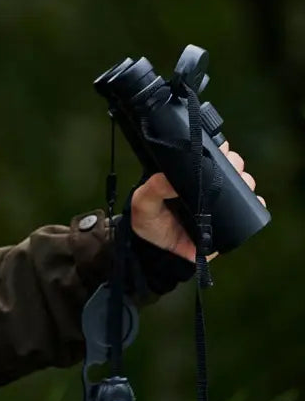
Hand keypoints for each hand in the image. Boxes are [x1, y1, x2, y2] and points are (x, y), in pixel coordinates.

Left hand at [130, 140, 264, 261]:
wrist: (157, 252)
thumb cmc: (148, 220)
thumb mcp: (144, 202)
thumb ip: (153, 188)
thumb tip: (168, 177)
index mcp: (187, 175)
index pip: (208, 155)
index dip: (217, 149)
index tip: (220, 148)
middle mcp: (206, 186)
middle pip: (230, 166)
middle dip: (234, 162)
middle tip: (230, 166)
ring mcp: (219, 203)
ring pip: (243, 185)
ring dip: (246, 180)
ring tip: (240, 182)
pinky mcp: (228, 223)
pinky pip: (250, 212)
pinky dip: (256, 204)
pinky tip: (254, 201)